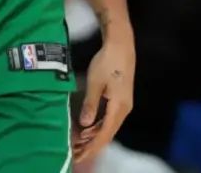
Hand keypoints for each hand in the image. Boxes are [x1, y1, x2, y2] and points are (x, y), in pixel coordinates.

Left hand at [73, 34, 134, 162]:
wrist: (121, 44)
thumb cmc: (107, 61)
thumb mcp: (95, 83)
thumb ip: (90, 104)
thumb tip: (85, 125)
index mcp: (119, 107)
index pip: (104, 133)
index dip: (92, 147)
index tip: (79, 156)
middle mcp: (124, 109)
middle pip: (108, 133)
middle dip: (92, 146)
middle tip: (76, 155)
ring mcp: (124, 104)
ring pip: (109, 127)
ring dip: (95, 137)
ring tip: (79, 145)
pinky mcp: (121, 99)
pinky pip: (110, 119)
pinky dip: (98, 127)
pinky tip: (88, 130)